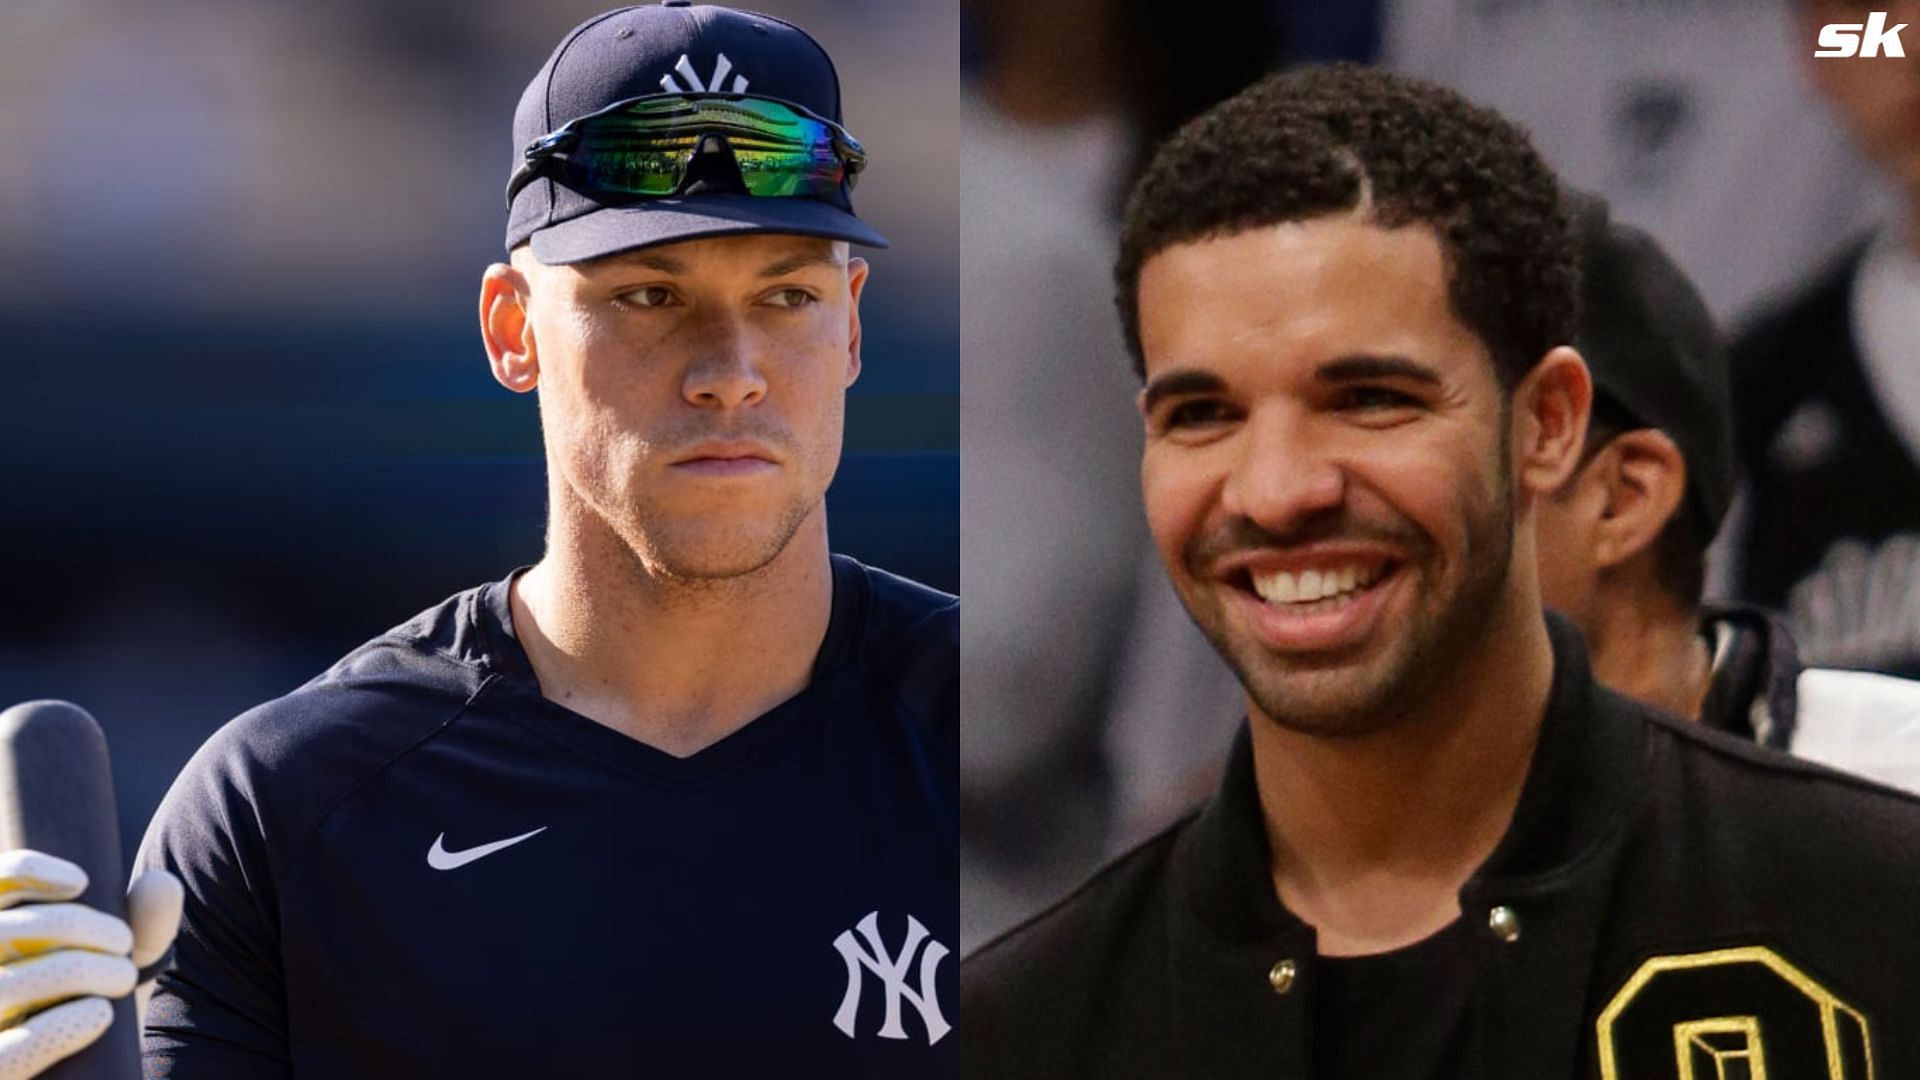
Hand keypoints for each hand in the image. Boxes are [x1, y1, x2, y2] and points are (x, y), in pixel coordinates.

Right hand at [0, 851, 181, 1078]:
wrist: (96, 1074)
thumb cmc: (97, 1007)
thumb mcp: (123, 964)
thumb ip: (143, 926)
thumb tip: (162, 884)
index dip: (24, 872)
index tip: (82, 881)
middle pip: (3, 931)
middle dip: (72, 926)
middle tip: (123, 942)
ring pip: (5, 986)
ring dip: (76, 971)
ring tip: (123, 977)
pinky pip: (10, 1055)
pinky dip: (57, 1028)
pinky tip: (100, 1014)